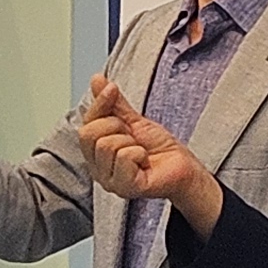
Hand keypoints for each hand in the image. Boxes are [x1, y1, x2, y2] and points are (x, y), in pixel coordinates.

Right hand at [76, 76, 223, 231]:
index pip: (85, 124)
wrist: (183, 165)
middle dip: (118, 128)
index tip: (113, 90)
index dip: (100, 104)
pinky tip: (146, 163)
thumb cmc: (159, 148)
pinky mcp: (125, 188)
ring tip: (142, 152)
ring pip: (108, 146)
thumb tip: (97, 80)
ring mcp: (109, 181)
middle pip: (90, 135)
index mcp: (96, 153)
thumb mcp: (134, 120)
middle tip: (134, 138)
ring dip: (132, 143)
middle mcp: (97, 169)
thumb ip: (113, 103)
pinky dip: (140, 154)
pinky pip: (125, 157)